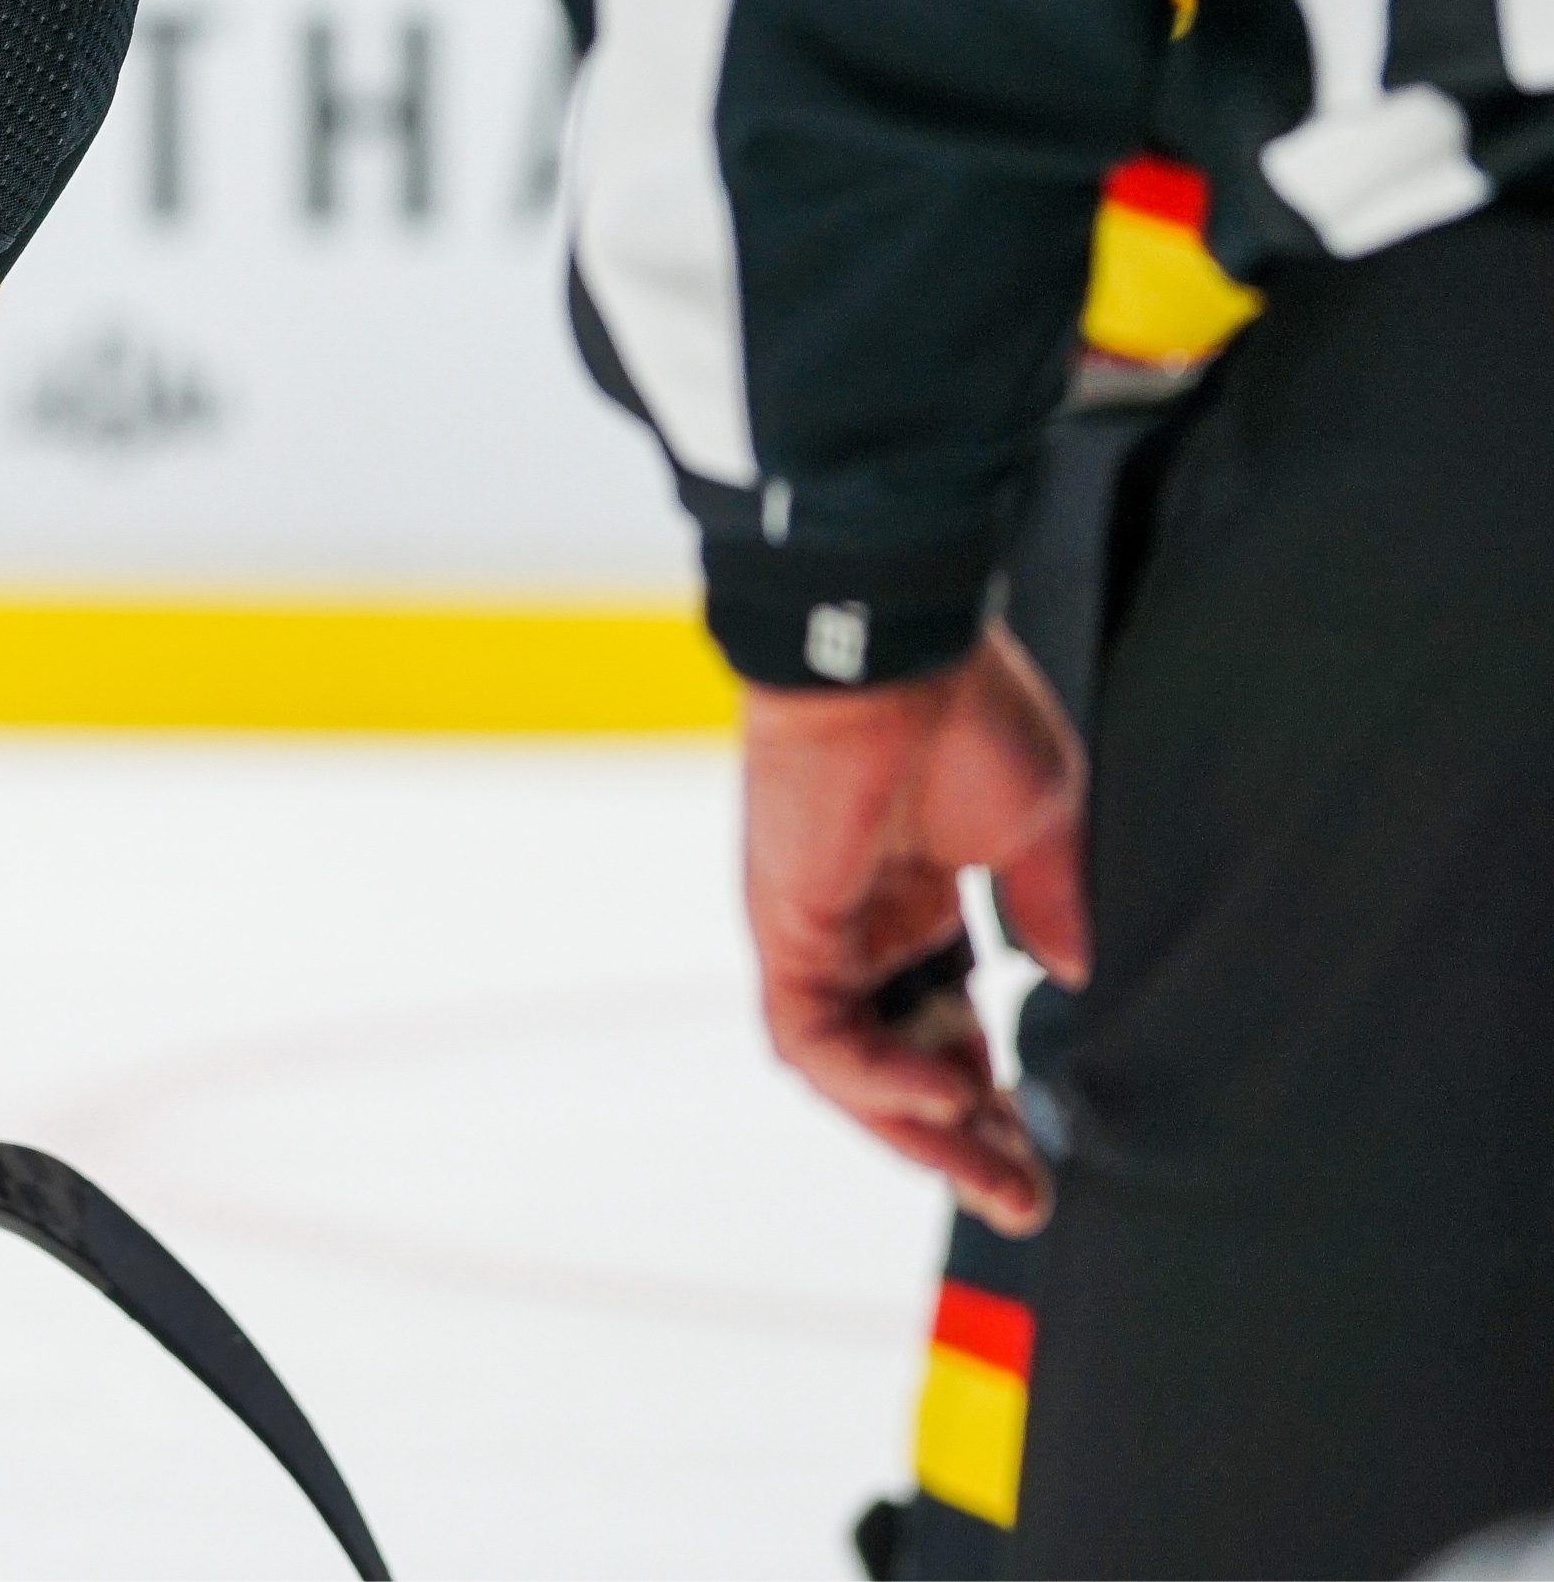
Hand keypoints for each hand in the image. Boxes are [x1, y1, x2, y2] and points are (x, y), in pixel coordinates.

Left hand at [743, 622, 1091, 1234]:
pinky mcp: (785, 929)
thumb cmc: (962, 713)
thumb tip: (1073, 982)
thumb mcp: (1039, 829)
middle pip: (901, 1065)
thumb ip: (1052, 911)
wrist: (892, 657)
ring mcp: (819, 932)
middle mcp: (864, 927)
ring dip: (919, 1132)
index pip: (949, 1025)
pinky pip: (815, 1036)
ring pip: (851, 1071)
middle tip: (1022, 1200)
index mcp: (922, 899)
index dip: (994, 1091)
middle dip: (961, 1141)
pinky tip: (944, 1096)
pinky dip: (875, 1078)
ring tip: (994, 1178)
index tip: (1046, 1145)